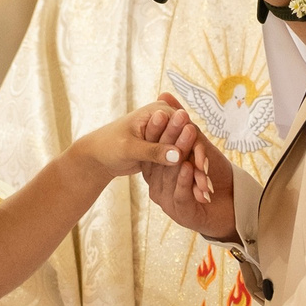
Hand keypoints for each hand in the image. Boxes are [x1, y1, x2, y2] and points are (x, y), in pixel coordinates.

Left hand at [72, 102, 198, 184]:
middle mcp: (167, 119)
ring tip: (204, 195)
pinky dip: (187, 177)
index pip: (185, 128)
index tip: (203, 168)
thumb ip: (153, 151)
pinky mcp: (164, 149)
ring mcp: (166, 135)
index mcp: (159, 111)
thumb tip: (178, 155)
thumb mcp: (129, 148)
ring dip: (196, 175)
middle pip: (189, 143)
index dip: (195, 149)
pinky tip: (196, 194)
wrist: (98, 156)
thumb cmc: (109, 146)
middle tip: (207, 185)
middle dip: (198, 165)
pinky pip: (180, 162)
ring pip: (186, 154)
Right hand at [142, 96, 236, 240]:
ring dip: (180, 152)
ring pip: (170, 175)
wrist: (231, 206)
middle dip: (169, 136)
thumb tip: (165, 95)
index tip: (160, 111)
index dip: (156, 130)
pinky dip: (184, 179)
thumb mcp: (198, 146)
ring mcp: (167, 201)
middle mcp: (158, 186)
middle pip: (161, 160)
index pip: (153, 148)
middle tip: (175, 117)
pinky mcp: (180, 212)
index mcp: (157, 171)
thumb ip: (181, 125)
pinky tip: (188, 165)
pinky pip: (179, 194)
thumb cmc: (213, 175)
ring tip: (188, 133)